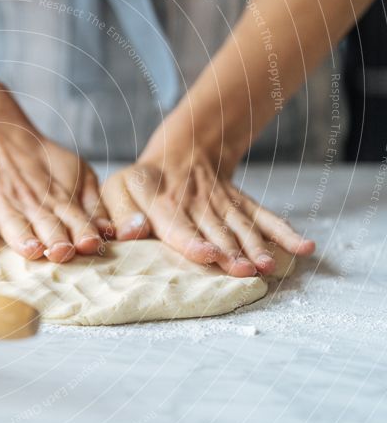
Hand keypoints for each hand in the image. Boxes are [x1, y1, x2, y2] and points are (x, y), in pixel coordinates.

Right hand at [0, 122, 113, 262]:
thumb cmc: (38, 162)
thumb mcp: (76, 171)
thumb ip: (93, 202)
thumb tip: (109, 231)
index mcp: (57, 201)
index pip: (74, 221)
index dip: (82, 233)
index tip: (89, 245)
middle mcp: (30, 206)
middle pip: (46, 226)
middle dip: (56, 240)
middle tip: (62, 251)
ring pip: (13, 225)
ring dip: (22, 238)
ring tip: (30, 248)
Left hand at [102, 150, 314, 276]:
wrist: (181, 150)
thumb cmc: (142, 182)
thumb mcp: (118, 189)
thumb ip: (121, 213)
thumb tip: (130, 234)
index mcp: (159, 198)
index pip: (175, 220)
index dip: (191, 239)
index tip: (206, 255)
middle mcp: (194, 200)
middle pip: (214, 227)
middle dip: (230, 251)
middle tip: (244, 272)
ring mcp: (221, 202)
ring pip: (240, 225)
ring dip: (255, 246)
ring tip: (268, 266)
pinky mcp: (240, 203)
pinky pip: (263, 217)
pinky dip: (284, 232)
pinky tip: (303, 246)